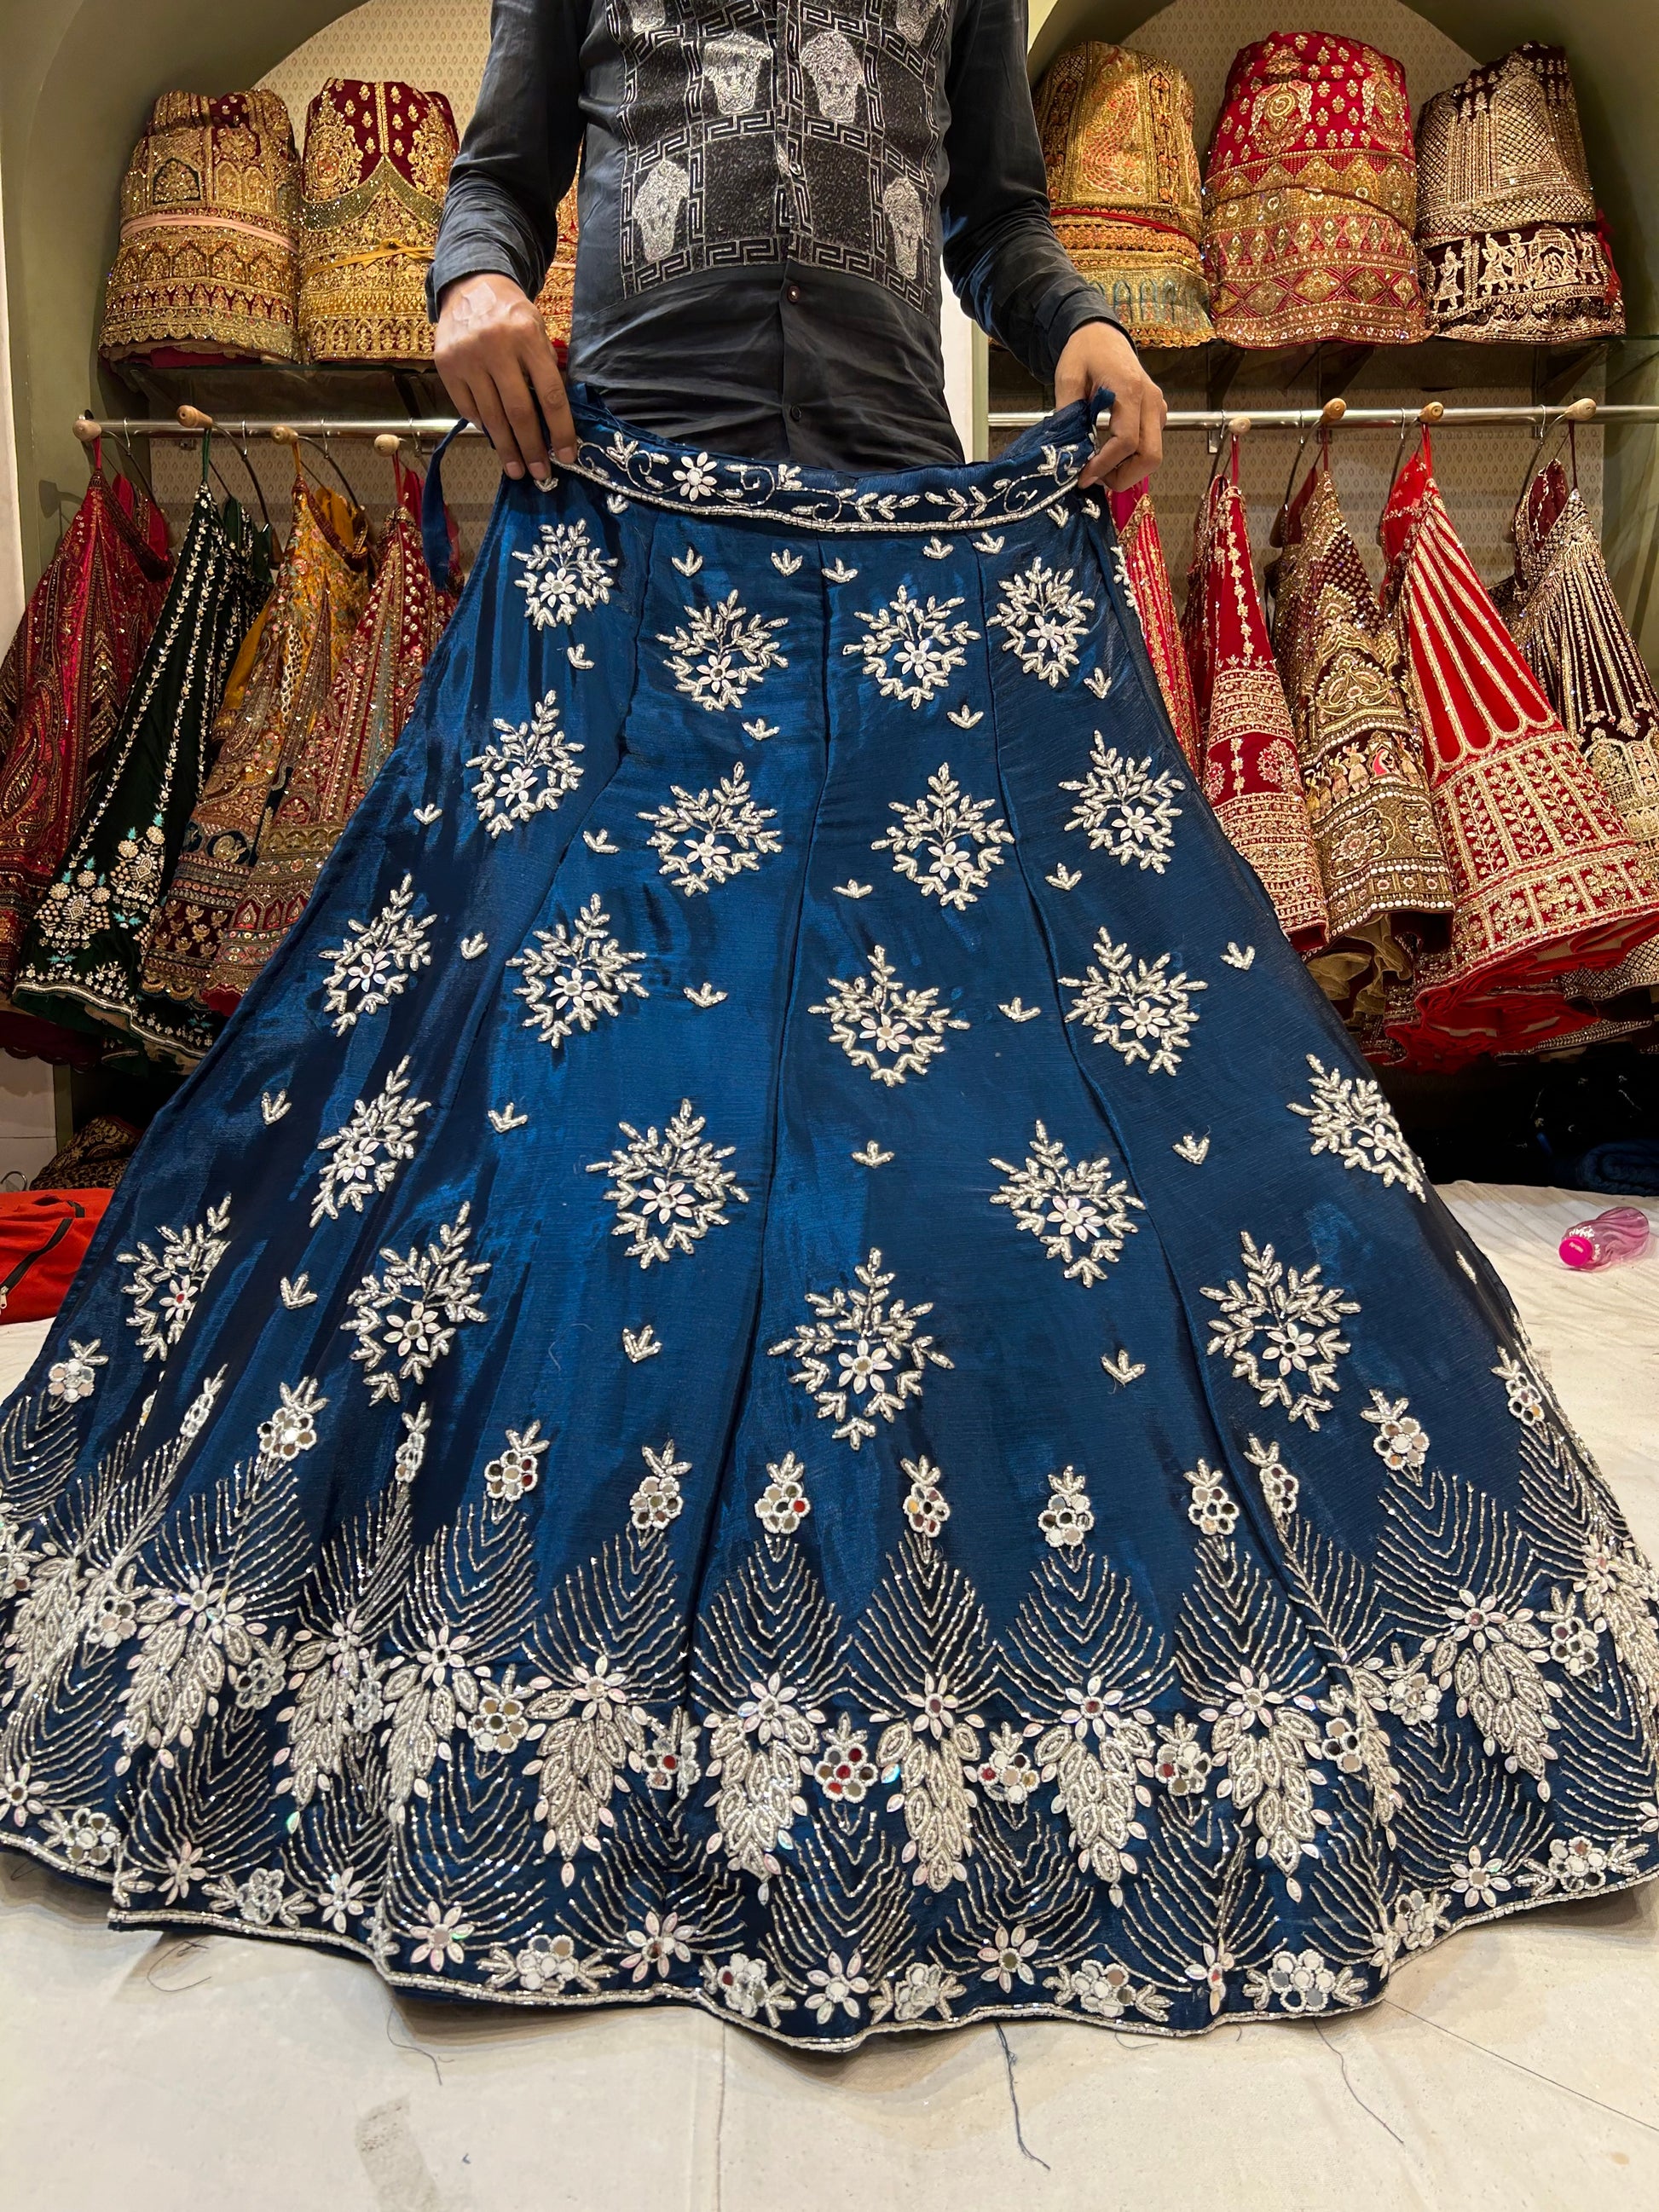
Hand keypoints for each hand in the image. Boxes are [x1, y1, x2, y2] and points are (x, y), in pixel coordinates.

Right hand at [434, 272, 576, 483]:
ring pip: (491, 416)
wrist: (470, 285)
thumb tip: (553, 422)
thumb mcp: (537, 330)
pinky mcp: (446, 365)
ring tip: (517, 470)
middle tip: (541, 475)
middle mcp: (496, 347)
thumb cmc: (512, 314)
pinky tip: (495, 439)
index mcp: (527, 337)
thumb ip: (545, 368)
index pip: (550, 394)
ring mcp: (467, 357)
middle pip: (519, 412)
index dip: (561, 430)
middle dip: (532, 448)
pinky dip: (483, 427)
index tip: (568, 456)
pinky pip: (468, 408)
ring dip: (507, 449)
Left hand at [1054, 322, 1166, 492]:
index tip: (1083, 477)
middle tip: (1096, 480)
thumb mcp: (1068, 378)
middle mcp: (1150, 400)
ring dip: (1129, 470)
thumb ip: (1068, 413)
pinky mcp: (1157, 411)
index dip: (1104, 466)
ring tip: (1101, 470)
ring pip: (1154, 454)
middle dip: (1124, 477)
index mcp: (1130, 390)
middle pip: (1151, 456)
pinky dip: (1133, 458)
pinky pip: (1152, 443)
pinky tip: (1110, 456)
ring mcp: (1157, 406)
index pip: (1126, 442)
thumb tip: (1067, 451)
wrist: (1102, 333)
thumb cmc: (1085, 351)